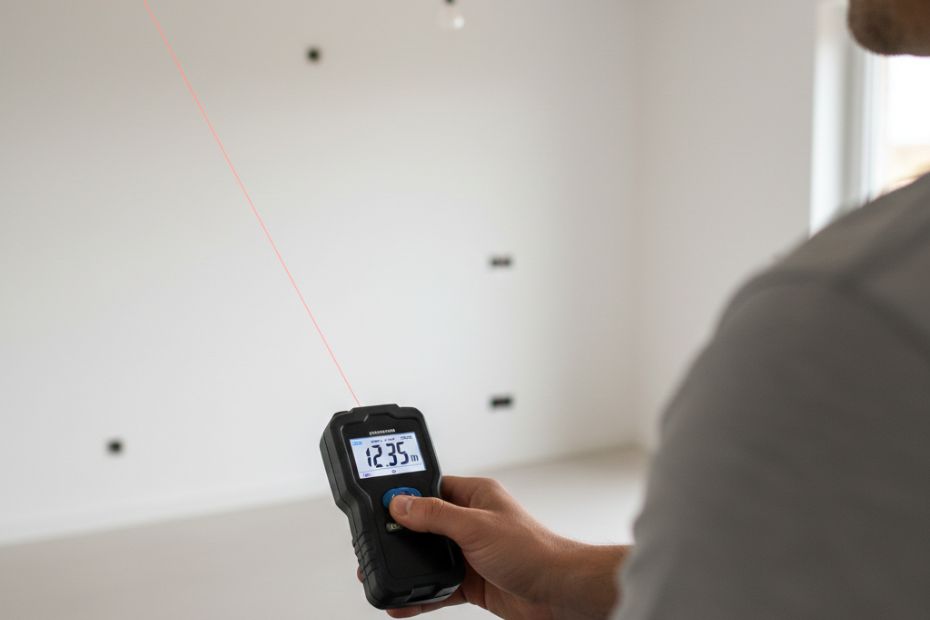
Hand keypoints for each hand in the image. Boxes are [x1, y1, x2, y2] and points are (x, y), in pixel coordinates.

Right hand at [374, 476, 627, 618]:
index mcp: (475, 496)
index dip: (406, 495)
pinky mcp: (472, 581)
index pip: (431, 488)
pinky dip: (421, 594)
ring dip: (408, 568)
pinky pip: (438, 586)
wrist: (558, 592)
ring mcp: (471, 553)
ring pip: (429, 558)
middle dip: (400, 537)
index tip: (379, 504)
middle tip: (372, 545)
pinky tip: (403, 600)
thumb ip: (435, 515)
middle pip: (425, 526)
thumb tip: (401, 504)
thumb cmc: (534, 550)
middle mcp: (471, 522)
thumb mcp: (475, 526)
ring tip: (381, 574)